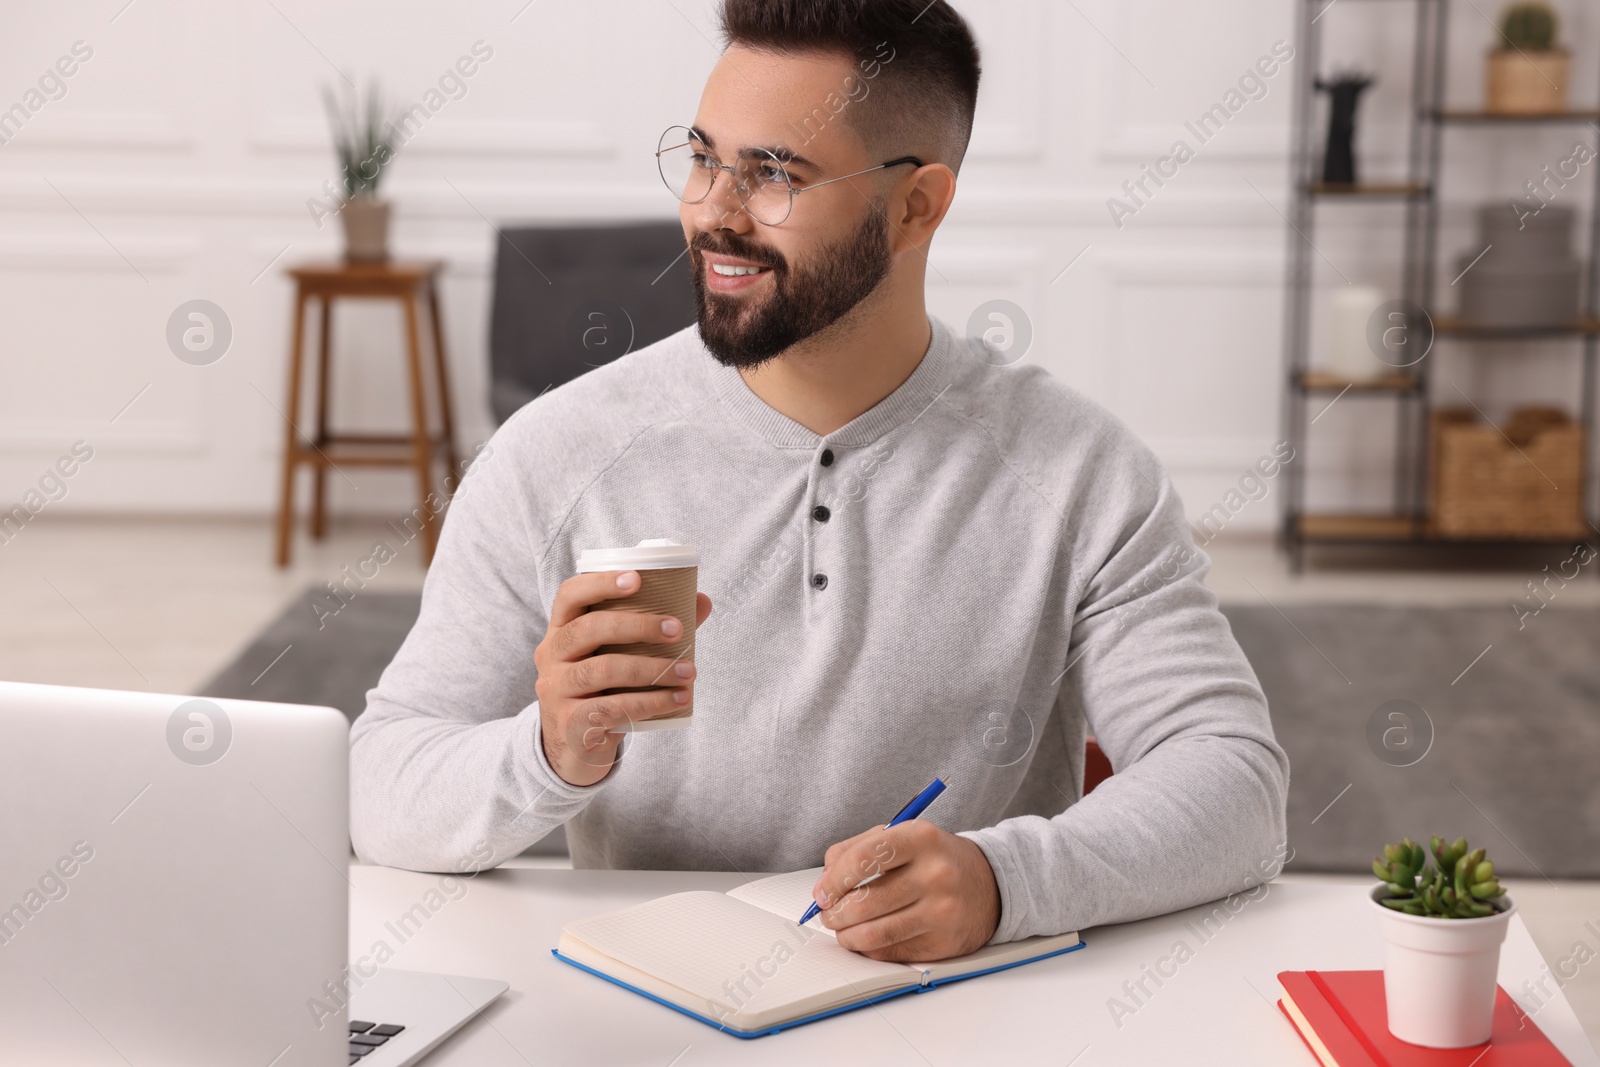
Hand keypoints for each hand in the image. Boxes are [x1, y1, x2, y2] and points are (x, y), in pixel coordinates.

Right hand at [534, 569, 712, 786]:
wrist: (574, 747)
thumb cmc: (602, 688)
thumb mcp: (616, 656)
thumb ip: (654, 629)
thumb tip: (701, 601)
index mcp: (561, 630)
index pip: (570, 596)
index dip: (600, 583)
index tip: (637, 580)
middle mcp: (551, 656)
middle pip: (590, 629)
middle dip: (638, 626)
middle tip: (677, 630)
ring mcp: (556, 690)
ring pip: (604, 670)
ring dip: (653, 669)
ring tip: (688, 671)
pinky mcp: (570, 723)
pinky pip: (613, 708)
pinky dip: (651, 703)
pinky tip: (678, 699)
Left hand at [810, 820, 999, 961]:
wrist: (990, 884)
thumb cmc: (935, 859)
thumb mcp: (901, 836)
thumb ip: (857, 849)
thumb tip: (824, 882)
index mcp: (921, 839)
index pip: (863, 859)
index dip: (833, 880)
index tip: (822, 892)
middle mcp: (935, 874)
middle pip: (865, 901)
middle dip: (835, 913)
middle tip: (827, 913)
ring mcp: (942, 911)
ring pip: (875, 933)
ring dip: (846, 935)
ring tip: (842, 929)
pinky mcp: (944, 943)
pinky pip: (891, 952)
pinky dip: (869, 948)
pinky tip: (867, 938)